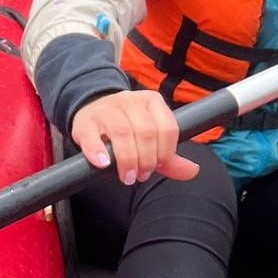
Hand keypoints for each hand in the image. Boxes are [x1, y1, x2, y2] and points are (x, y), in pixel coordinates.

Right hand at [71, 90, 198, 184]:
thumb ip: (170, 157)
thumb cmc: (128, 128)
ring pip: (122, 132)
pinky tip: (104, 164)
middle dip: (146, 159)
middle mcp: (131, 101)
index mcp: (153, 102)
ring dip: (127, 159)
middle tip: (141, 176)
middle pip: (146, 131)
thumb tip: (193, 171)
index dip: (165, 151)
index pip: (167, 128)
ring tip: (128, 176)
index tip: (157, 166)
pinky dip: (98, 151)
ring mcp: (107, 109)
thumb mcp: (151, 139)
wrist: (93, 110)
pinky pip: (91, 136)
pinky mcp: (85, 120)